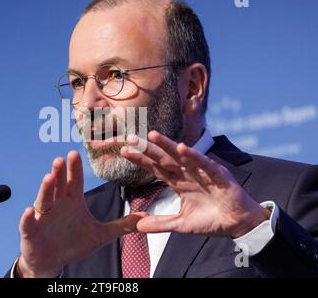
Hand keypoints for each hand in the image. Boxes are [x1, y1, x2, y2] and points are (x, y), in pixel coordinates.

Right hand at [17, 150, 144, 277]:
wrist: (52, 261)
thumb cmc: (73, 243)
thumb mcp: (100, 235)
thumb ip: (121, 225)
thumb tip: (144, 218)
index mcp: (72, 201)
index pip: (74, 181)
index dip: (75, 168)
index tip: (75, 153)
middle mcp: (56, 204)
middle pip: (58, 185)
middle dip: (60, 173)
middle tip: (62, 159)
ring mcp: (42, 216)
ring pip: (43, 199)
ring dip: (45, 189)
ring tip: (48, 178)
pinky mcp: (31, 231)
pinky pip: (28, 223)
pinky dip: (28, 218)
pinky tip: (30, 211)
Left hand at [120, 131, 269, 238]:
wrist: (237, 224)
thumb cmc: (210, 219)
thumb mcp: (181, 224)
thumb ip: (160, 223)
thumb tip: (138, 226)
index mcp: (178, 181)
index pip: (155, 168)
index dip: (140, 160)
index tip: (124, 151)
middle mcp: (187, 173)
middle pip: (164, 158)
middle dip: (147, 148)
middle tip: (130, 138)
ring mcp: (202, 171)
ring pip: (181, 155)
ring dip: (167, 145)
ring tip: (152, 135)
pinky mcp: (218, 174)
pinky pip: (204, 163)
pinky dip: (194, 156)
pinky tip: (182, 148)